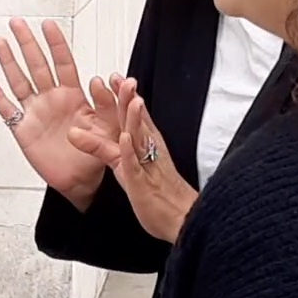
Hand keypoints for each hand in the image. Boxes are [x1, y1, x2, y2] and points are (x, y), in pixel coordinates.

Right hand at [0, 19, 120, 210]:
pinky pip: (8, 110)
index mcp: (73, 96)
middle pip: (37, 66)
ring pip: (20, 82)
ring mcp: (36, 113)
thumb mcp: (111, 127)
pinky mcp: (24, 130)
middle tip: (18, 23)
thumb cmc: (97, 153)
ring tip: (1, 42)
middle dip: (28, 43)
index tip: (49, 25)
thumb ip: (110, 104)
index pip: (63, 63)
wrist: (84, 181)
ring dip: (9, 62)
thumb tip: (108, 80)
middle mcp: (52, 100)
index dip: (56, 44)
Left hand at [69, 79, 198, 243]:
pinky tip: (124, 139)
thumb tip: (115, 136)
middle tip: (118, 78)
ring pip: (139, 137)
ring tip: (129, 99)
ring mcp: (146, 165)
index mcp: (147, 146)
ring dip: (133, 117)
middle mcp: (148, 151)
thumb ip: (122, 150)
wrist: (181, 219)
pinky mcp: (142, 183)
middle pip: (137, 120)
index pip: (136, 116)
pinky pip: (135, 165)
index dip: (125, 97)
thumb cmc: (161, 194)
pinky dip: (129, 152)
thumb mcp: (136, 167)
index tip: (116, 77)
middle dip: (127, 98)